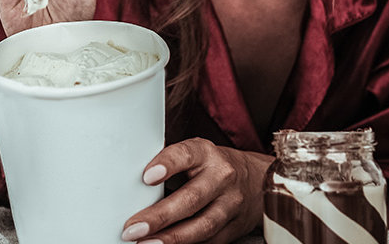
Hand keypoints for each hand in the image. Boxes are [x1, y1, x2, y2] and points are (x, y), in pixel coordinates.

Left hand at [121, 138, 272, 243]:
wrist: (258, 181)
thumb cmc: (213, 166)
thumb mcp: (195, 154)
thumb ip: (170, 165)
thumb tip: (130, 182)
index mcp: (206, 153)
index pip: (186, 155)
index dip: (167, 164)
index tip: (147, 176)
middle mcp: (222, 177)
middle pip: (191, 198)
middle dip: (160, 216)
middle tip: (133, 227)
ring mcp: (231, 204)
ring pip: (202, 225)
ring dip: (171, 238)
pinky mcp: (234, 228)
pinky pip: (209, 241)